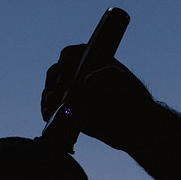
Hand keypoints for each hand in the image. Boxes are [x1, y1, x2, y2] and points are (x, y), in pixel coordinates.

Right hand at [41, 44, 156, 151]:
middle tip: (57, 93)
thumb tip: (87, 80)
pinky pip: (50, 109)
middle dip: (51, 84)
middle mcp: (74, 73)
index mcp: (88, 59)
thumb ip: (108, 74)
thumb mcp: (124, 80)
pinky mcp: (65, 110)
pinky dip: (47, 111)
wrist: (134, 124)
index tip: (65, 78)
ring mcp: (68, 92)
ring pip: (50, 92)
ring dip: (47, 98)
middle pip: (54, 74)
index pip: (68, 56)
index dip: (63, 65)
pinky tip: (48, 115)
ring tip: (51, 108)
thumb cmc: (131, 96)